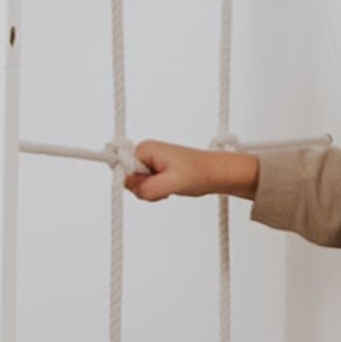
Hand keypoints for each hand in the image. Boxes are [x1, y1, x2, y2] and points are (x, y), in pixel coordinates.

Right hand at [127, 141, 259, 203]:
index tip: (153, 183)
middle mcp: (145, 153)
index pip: (122, 170)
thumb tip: (130, 187)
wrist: (218, 173)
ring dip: (151, 192)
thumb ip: (147, 187)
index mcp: (145, 148)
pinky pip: (146, 187)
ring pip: (137, 186)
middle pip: (128, 179)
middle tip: (165, 187)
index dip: (135, 183)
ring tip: (171, 187)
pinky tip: (170, 189)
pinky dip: (156, 193)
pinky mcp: (156, 170)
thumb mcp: (172, 183)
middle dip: (144, 189)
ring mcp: (150, 162)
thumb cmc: (200, 173)